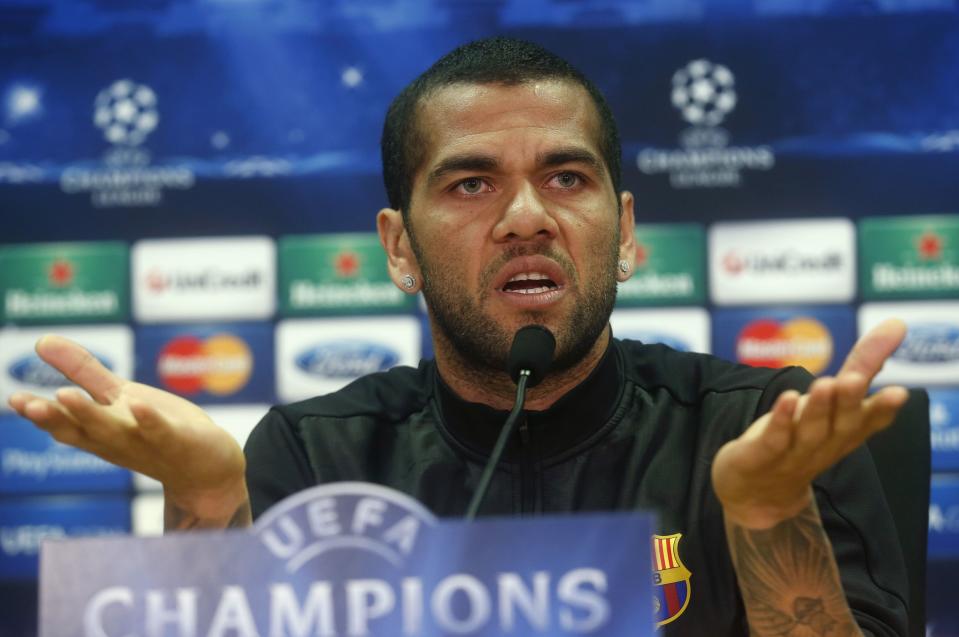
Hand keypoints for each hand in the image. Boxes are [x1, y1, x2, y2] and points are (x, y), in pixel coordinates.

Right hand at [7, 335, 246, 519]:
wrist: (208, 471)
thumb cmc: (156, 430)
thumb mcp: (117, 396)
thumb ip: (83, 370)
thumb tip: (42, 340)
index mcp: (100, 430)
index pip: (65, 424)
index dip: (40, 413)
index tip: (15, 399)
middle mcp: (118, 441)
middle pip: (83, 429)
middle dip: (56, 417)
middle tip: (29, 403)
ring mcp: (148, 443)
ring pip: (116, 431)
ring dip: (91, 415)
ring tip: (66, 394)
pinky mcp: (180, 441)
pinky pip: (162, 432)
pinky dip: (149, 420)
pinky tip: (137, 403)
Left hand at [712, 319, 909, 528]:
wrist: (754, 494)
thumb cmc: (800, 437)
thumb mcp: (832, 400)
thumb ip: (863, 363)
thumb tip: (896, 323)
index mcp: (845, 432)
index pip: (869, 421)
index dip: (883, 409)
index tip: (899, 392)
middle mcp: (824, 444)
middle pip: (841, 424)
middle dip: (849, 402)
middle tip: (854, 380)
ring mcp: (792, 454)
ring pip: (808, 431)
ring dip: (817, 408)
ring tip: (824, 384)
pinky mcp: (760, 456)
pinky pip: (773, 439)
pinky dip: (780, 420)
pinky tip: (786, 399)